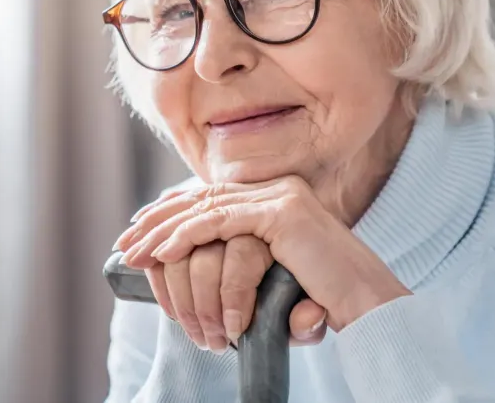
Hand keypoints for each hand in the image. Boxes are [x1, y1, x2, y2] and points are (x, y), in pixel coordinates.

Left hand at [115, 176, 410, 330]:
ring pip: (205, 207)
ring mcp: (282, 197)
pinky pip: (220, 222)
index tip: (141, 230)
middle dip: (159, 219)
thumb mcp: (275, 272)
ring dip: (163, 231)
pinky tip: (162, 252)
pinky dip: (186, 236)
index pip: (213, 197)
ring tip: (134, 252)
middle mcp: (280, 188)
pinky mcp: (282, 214)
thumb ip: (244, 258)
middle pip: (203, 197)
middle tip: (126, 240)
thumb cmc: (325, 297)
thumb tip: (197, 262)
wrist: (368, 305)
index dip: (173, 211)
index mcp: (278, 196)